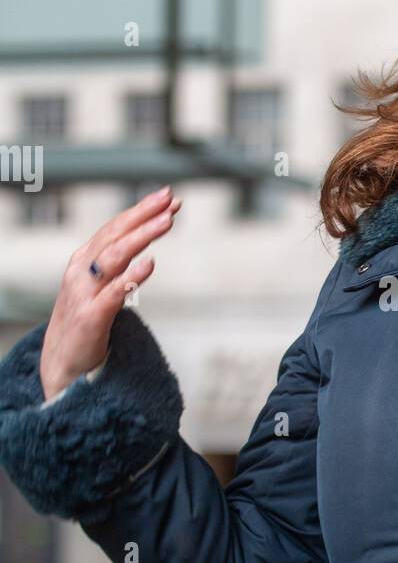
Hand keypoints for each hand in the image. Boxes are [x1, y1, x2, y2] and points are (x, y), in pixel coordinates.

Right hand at [39, 185, 182, 400]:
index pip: (115, 228)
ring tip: (167, 222)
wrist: (62, 364)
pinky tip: (150, 264)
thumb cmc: (84, 322)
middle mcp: (81, 271)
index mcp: (84, 261)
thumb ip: (116, 267)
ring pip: (115, 257)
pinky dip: (132, 276)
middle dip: (144, 215)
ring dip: (142, 236)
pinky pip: (114, 294)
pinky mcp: (91, 318)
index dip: (141, 211)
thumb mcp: (98, 287)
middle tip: (171, 199)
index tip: (168, 197)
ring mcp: (84, 294)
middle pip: (115, 235)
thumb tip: (143, 249)